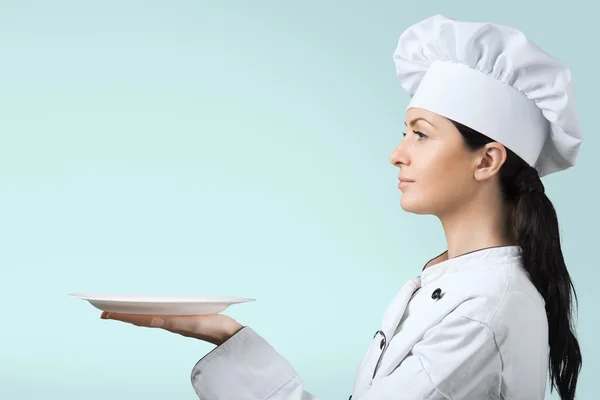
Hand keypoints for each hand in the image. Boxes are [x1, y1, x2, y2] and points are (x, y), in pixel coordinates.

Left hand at [100, 311, 243, 345]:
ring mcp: (175, 323)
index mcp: (169, 323)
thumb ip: (175, 322)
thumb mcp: (196, 323)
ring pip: (149, 318)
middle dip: (123, 315)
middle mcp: (169, 324)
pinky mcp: (182, 321)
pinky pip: (159, 317)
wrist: (229, 335)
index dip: (123, 315)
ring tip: (120, 311)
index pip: (141, 319)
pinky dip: (148, 314)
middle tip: (104, 312)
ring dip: (133, 315)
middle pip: (141, 319)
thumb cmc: (214, 327)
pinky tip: (148, 312)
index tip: (105, 313)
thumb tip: (152, 319)